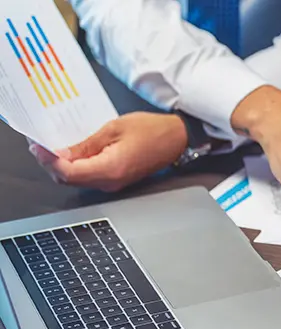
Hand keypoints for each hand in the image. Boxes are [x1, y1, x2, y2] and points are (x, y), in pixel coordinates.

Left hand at [29, 112, 186, 191]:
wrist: (177, 138)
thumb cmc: (152, 130)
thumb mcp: (113, 128)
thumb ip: (85, 143)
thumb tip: (61, 153)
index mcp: (110, 169)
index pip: (68, 172)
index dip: (49, 160)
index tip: (38, 146)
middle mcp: (111, 182)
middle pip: (69, 180)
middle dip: (51, 164)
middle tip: (40, 145)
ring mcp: (114, 183)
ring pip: (77, 180)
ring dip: (62, 166)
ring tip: (53, 147)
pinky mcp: (116, 179)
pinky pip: (89, 177)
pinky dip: (75, 167)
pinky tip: (71, 153)